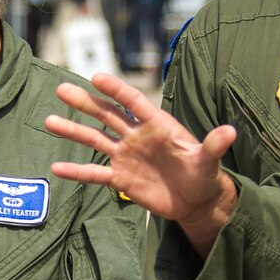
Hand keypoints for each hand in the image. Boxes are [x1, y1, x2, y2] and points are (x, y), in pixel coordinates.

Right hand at [46, 73, 239, 247]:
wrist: (196, 201)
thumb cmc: (204, 175)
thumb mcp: (209, 161)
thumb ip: (214, 146)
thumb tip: (230, 132)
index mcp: (157, 125)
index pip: (133, 102)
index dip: (116, 90)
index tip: (96, 78)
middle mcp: (137, 136)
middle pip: (107, 115)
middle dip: (85, 103)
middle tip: (62, 90)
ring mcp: (126, 156)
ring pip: (95, 139)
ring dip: (73, 131)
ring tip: (49, 121)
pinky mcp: (121, 178)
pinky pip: (95, 174)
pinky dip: (77, 171)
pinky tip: (56, 167)